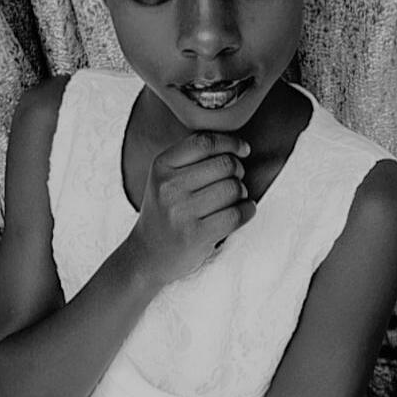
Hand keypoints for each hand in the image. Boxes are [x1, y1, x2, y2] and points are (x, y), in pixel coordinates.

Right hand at [129, 130, 255, 285]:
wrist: (148, 254)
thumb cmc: (166, 210)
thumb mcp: (166, 177)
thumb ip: (193, 157)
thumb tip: (238, 146)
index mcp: (161, 166)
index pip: (205, 142)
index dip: (231, 143)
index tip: (243, 150)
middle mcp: (169, 187)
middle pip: (225, 164)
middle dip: (239, 171)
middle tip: (235, 180)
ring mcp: (181, 212)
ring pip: (234, 189)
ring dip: (243, 193)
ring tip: (235, 199)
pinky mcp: (196, 235)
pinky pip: (236, 214)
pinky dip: (248, 211)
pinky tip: (243, 211)